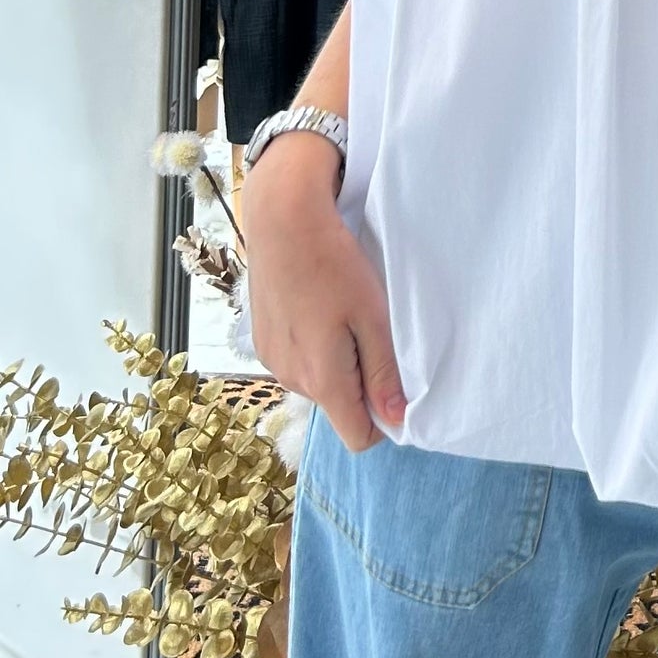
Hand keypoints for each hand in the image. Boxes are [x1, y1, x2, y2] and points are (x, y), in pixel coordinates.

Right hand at [243, 138, 406, 452]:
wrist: (282, 220)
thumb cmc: (334, 263)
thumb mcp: (372, 315)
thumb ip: (383, 371)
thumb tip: (395, 421)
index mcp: (323, 380)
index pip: (357, 437)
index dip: (383, 417)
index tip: (396, 380)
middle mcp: (292, 380)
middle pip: (339, 406)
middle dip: (360, 382)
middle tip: (372, 330)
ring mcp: (272, 361)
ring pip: (318, 383)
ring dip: (336, 361)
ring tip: (343, 312)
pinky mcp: (262, 342)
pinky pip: (297, 361)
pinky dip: (312, 344)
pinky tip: (318, 305)